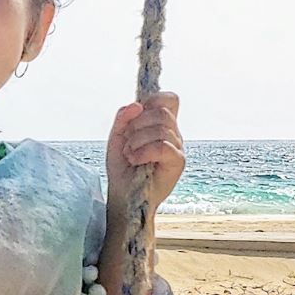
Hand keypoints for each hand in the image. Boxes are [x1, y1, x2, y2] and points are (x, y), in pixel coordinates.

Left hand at [106, 92, 184, 215]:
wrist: (123, 195)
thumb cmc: (122, 167)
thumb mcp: (117, 137)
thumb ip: (124, 118)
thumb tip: (137, 104)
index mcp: (161, 124)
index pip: (169, 99)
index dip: (153, 99)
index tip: (136, 114)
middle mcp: (173, 134)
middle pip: (163, 111)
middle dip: (137, 124)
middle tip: (127, 141)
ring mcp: (178, 147)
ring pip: (162, 128)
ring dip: (137, 140)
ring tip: (129, 154)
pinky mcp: (178, 162)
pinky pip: (163, 146)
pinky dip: (144, 151)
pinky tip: (135, 160)